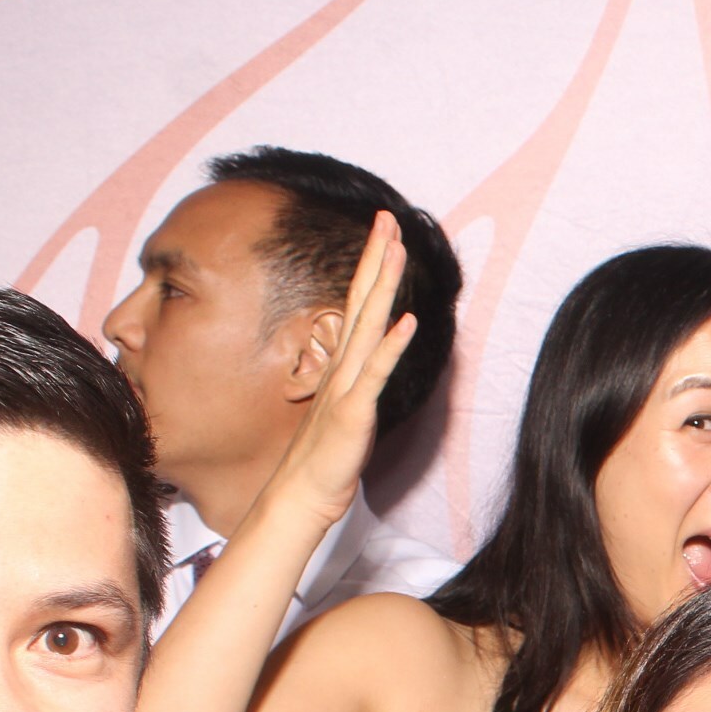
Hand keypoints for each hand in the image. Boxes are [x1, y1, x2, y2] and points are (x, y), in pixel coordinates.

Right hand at [258, 211, 417, 528]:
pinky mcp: (353, 411)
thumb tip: (368, 356)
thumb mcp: (345, 405)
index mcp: (343, 363)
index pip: (357, 304)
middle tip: (387, 218)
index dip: (371, 267)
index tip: (384, 232)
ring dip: (383, 286)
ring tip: (396, 249)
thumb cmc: (326, 454)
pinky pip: (375, 374)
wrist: (304, 493)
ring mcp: (347, 386)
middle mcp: (343, 365)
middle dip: (375, 258)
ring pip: (367, 325)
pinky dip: (391, 347)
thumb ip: (355, 377)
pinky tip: (407, 322)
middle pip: (361, 301)